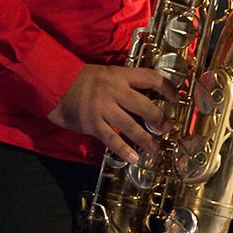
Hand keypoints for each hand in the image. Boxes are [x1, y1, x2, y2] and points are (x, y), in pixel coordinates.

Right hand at [47, 63, 177, 163]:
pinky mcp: (93, 124)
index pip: (150, 78)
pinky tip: (133, 158)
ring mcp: (103, 108)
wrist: (55, 84)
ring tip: (155, 148)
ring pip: (130, 126)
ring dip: (145, 139)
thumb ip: (124, 83)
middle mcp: (114, 91)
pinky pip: (112, 139)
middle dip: (159, 118)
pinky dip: (124, 150)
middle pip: (144, 105)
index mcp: (119, 75)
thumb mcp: (106, 73)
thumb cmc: (81, 78)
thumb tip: (146, 96)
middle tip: (168, 128)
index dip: (167, 87)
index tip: (176, 97)